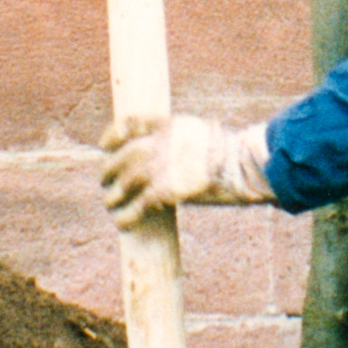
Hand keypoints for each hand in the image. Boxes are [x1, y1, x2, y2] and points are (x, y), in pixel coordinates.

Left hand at [98, 114, 274, 226]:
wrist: (243, 166)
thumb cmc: (231, 154)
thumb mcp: (201, 135)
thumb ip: (179, 143)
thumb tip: (170, 158)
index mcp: (169, 125)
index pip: (130, 124)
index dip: (113, 135)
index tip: (104, 145)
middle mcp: (160, 143)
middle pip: (123, 155)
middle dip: (109, 169)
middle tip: (104, 181)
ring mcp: (161, 166)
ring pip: (125, 181)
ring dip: (114, 195)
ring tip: (110, 204)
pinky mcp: (165, 190)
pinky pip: (138, 205)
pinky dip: (127, 216)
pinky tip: (122, 223)